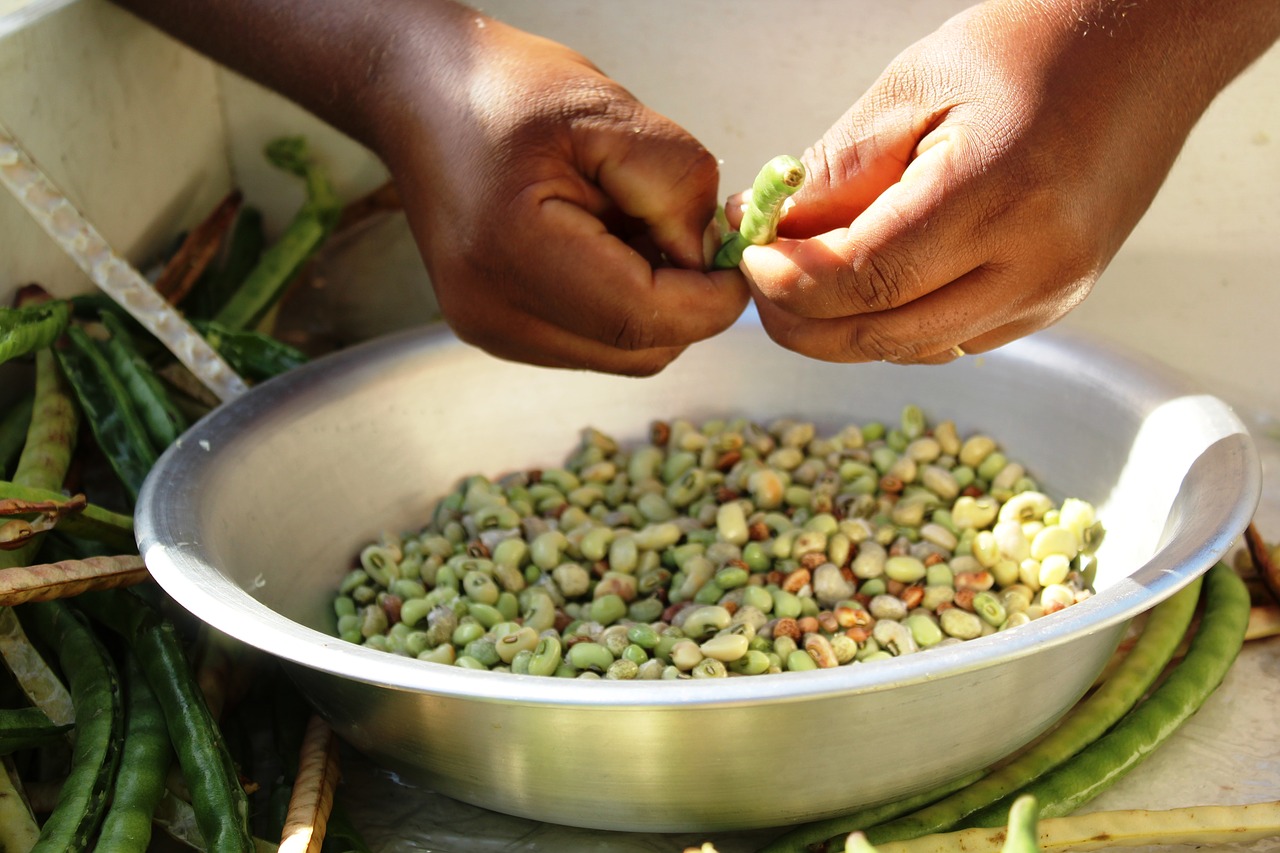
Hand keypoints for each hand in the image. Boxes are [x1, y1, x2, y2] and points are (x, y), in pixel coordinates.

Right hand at [111, 0, 748, 375]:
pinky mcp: (496, 334)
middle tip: (682, 231)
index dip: (711, 299)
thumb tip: (710, 260)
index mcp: (514, 253)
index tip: (737, 257)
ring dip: (653, 308)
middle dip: (685, 303)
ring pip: (622, 356)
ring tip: (629, 232)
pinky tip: (601, 251)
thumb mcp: (612, 116)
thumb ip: (677, 190)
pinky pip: (592, 344)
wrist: (424, 97)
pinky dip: (620, 309)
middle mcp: (494, 312)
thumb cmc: (511, 93)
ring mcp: (490, 331)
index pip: (645, 319)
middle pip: (639, 351)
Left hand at [731, 0, 1279, 363]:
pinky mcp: (1054, 305)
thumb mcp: (913, 88)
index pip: (868, 277)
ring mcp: (1052, 293)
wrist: (1142, 53)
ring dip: (845, 329)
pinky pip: (952, 341)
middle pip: (886, 334)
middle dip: (803, 322)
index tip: (748, 259)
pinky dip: (896, 325)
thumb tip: (764, 230)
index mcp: (999, 194)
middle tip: (760, 284)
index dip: (792, 283)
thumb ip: (836, 172)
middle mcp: (1035, 262)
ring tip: (804, 281)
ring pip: (916, 350)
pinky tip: (870, 286)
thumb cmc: (1028, 51)